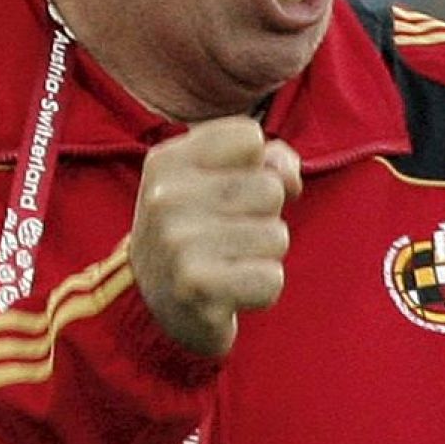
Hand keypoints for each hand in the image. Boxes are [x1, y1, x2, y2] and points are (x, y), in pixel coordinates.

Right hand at [129, 116, 301, 356]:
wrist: (155, 306)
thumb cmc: (201, 230)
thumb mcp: (222, 179)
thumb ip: (268, 160)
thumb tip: (289, 177)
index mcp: (166, 161)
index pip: (249, 137)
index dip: (256, 166)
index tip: (230, 191)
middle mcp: (165, 197)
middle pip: (270, 188)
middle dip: (263, 216)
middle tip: (227, 237)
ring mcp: (177, 243)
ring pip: (276, 236)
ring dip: (264, 255)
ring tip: (228, 263)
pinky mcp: (197, 287)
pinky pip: (271, 279)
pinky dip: (262, 290)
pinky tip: (231, 292)